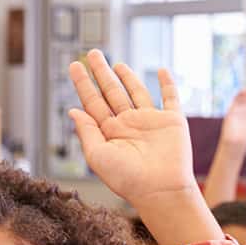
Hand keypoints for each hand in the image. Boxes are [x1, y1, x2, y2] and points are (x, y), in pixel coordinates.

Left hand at [67, 50, 213, 244]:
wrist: (161, 190)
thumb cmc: (128, 180)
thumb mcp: (98, 156)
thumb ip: (86, 132)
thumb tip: (73, 110)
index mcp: (111, 133)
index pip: (93, 102)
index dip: (83, 84)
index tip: (75, 66)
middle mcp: (129, 125)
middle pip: (112, 92)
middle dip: (101, 73)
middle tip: (93, 54)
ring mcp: (151, 122)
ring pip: (137, 92)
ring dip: (128, 77)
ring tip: (116, 64)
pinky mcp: (172, 122)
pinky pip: (170, 98)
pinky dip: (168, 84)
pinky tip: (162, 71)